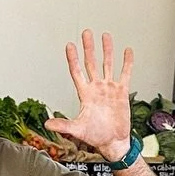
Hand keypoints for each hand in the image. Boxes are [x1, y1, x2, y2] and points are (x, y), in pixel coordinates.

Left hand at [47, 30, 133, 161]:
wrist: (113, 142)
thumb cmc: (96, 136)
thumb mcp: (78, 130)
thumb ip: (63, 125)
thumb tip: (47, 124)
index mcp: (85, 94)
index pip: (77, 72)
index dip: (73, 59)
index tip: (70, 46)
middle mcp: (96, 88)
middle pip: (91, 63)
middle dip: (89, 48)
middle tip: (86, 33)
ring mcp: (109, 88)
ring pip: (107, 64)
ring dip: (107, 50)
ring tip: (105, 36)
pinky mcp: (122, 92)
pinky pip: (125, 73)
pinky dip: (127, 62)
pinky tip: (127, 50)